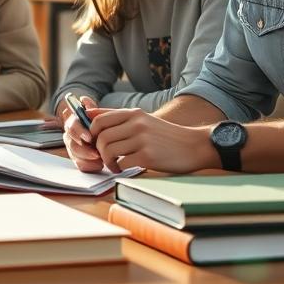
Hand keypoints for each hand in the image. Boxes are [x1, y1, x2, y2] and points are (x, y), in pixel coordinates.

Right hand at [60, 96, 103, 171]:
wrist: (115, 139)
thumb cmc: (107, 127)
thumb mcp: (103, 117)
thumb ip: (94, 110)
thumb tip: (84, 99)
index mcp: (74, 123)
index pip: (71, 125)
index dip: (78, 131)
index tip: (89, 137)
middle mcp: (71, 135)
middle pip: (70, 142)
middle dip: (83, 149)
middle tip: (96, 153)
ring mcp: (73, 148)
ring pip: (74, 155)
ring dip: (87, 158)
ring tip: (100, 159)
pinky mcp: (78, 160)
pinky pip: (79, 165)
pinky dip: (89, 166)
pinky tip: (99, 165)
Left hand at [91, 109, 215, 173]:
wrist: (194, 146)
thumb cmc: (166, 136)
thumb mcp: (144, 120)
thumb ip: (118, 117)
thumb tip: (89, 114)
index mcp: (134, 113)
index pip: (99, 120)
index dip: (92, 133)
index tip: (95, 143)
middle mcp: (137, 123)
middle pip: (101, 137)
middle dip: (98, 151)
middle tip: (105, 157)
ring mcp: (142, 140)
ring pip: (108, 150)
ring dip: (107, 162)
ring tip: (114, 165)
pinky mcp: (147, 156)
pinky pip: (121, 163)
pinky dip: (118, 169)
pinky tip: (124, 169)